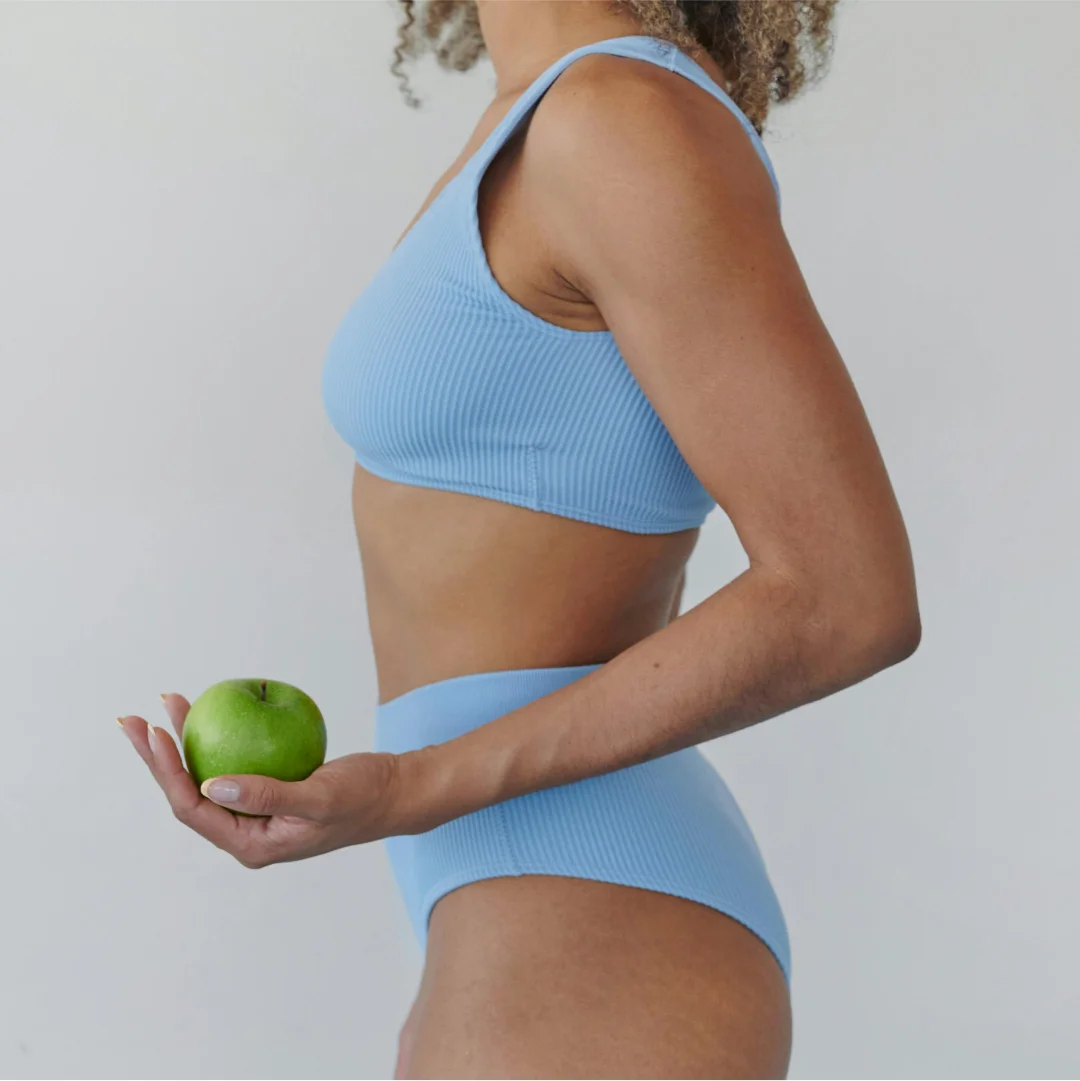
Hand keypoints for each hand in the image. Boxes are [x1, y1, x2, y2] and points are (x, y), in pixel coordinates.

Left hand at [118, 693, 402, 867]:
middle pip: (188, 793)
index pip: (193, 809)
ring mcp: (256, 813)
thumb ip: (267, 796)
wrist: (395, 792)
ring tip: (171, 705)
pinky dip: (218, 739)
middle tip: (136, 719)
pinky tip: (214, 713)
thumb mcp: (319, 798)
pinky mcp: (269, 793)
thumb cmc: (363, 797)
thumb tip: (211, 786)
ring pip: (206, 777)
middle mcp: (247, 833)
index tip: (155, 731)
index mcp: (251, 845)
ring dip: (185, 743)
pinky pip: (231, 765)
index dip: (167, 772)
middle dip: (159, 757)